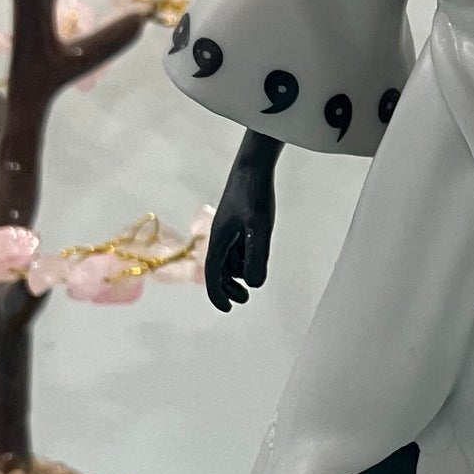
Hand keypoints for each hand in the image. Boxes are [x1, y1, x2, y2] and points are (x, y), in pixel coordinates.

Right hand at [205, 130, 280, 311]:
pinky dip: (243, 257)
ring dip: (238, 272)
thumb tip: (254, 285)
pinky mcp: (238, 220)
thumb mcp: (259, 228)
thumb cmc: (254, 194)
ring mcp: (229, 227)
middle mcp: (220, 235)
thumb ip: (257, 257)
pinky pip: (236, 246)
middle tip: (243, 300)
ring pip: (230, 258)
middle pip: (220, 269)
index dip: (218, 294)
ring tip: (251, 282)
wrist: (254, 163)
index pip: (214, 274)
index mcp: (218, 239)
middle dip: (229, 286)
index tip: (228, 309)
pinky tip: (255, 259)